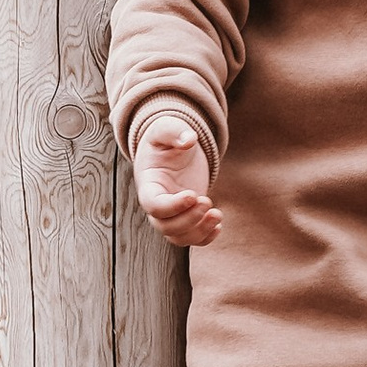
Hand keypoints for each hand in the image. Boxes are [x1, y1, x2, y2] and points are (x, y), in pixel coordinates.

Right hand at [133, 113, 219, 247]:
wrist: (174, 148)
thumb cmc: (167, 138)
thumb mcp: (167, 128)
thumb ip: (174, 131)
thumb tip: (188, 140)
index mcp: (148, 185)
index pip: (153, 206)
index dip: (172, 206)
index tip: (193, 195)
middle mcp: (157, 204)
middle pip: (165, 227)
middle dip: (188, 220)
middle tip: (207, 201)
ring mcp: (172, 214)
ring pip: (178, 237)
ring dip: (199, 232)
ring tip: (218, 214)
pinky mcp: (187, 216)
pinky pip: (191, 237)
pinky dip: (205, 237)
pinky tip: (218, 225)